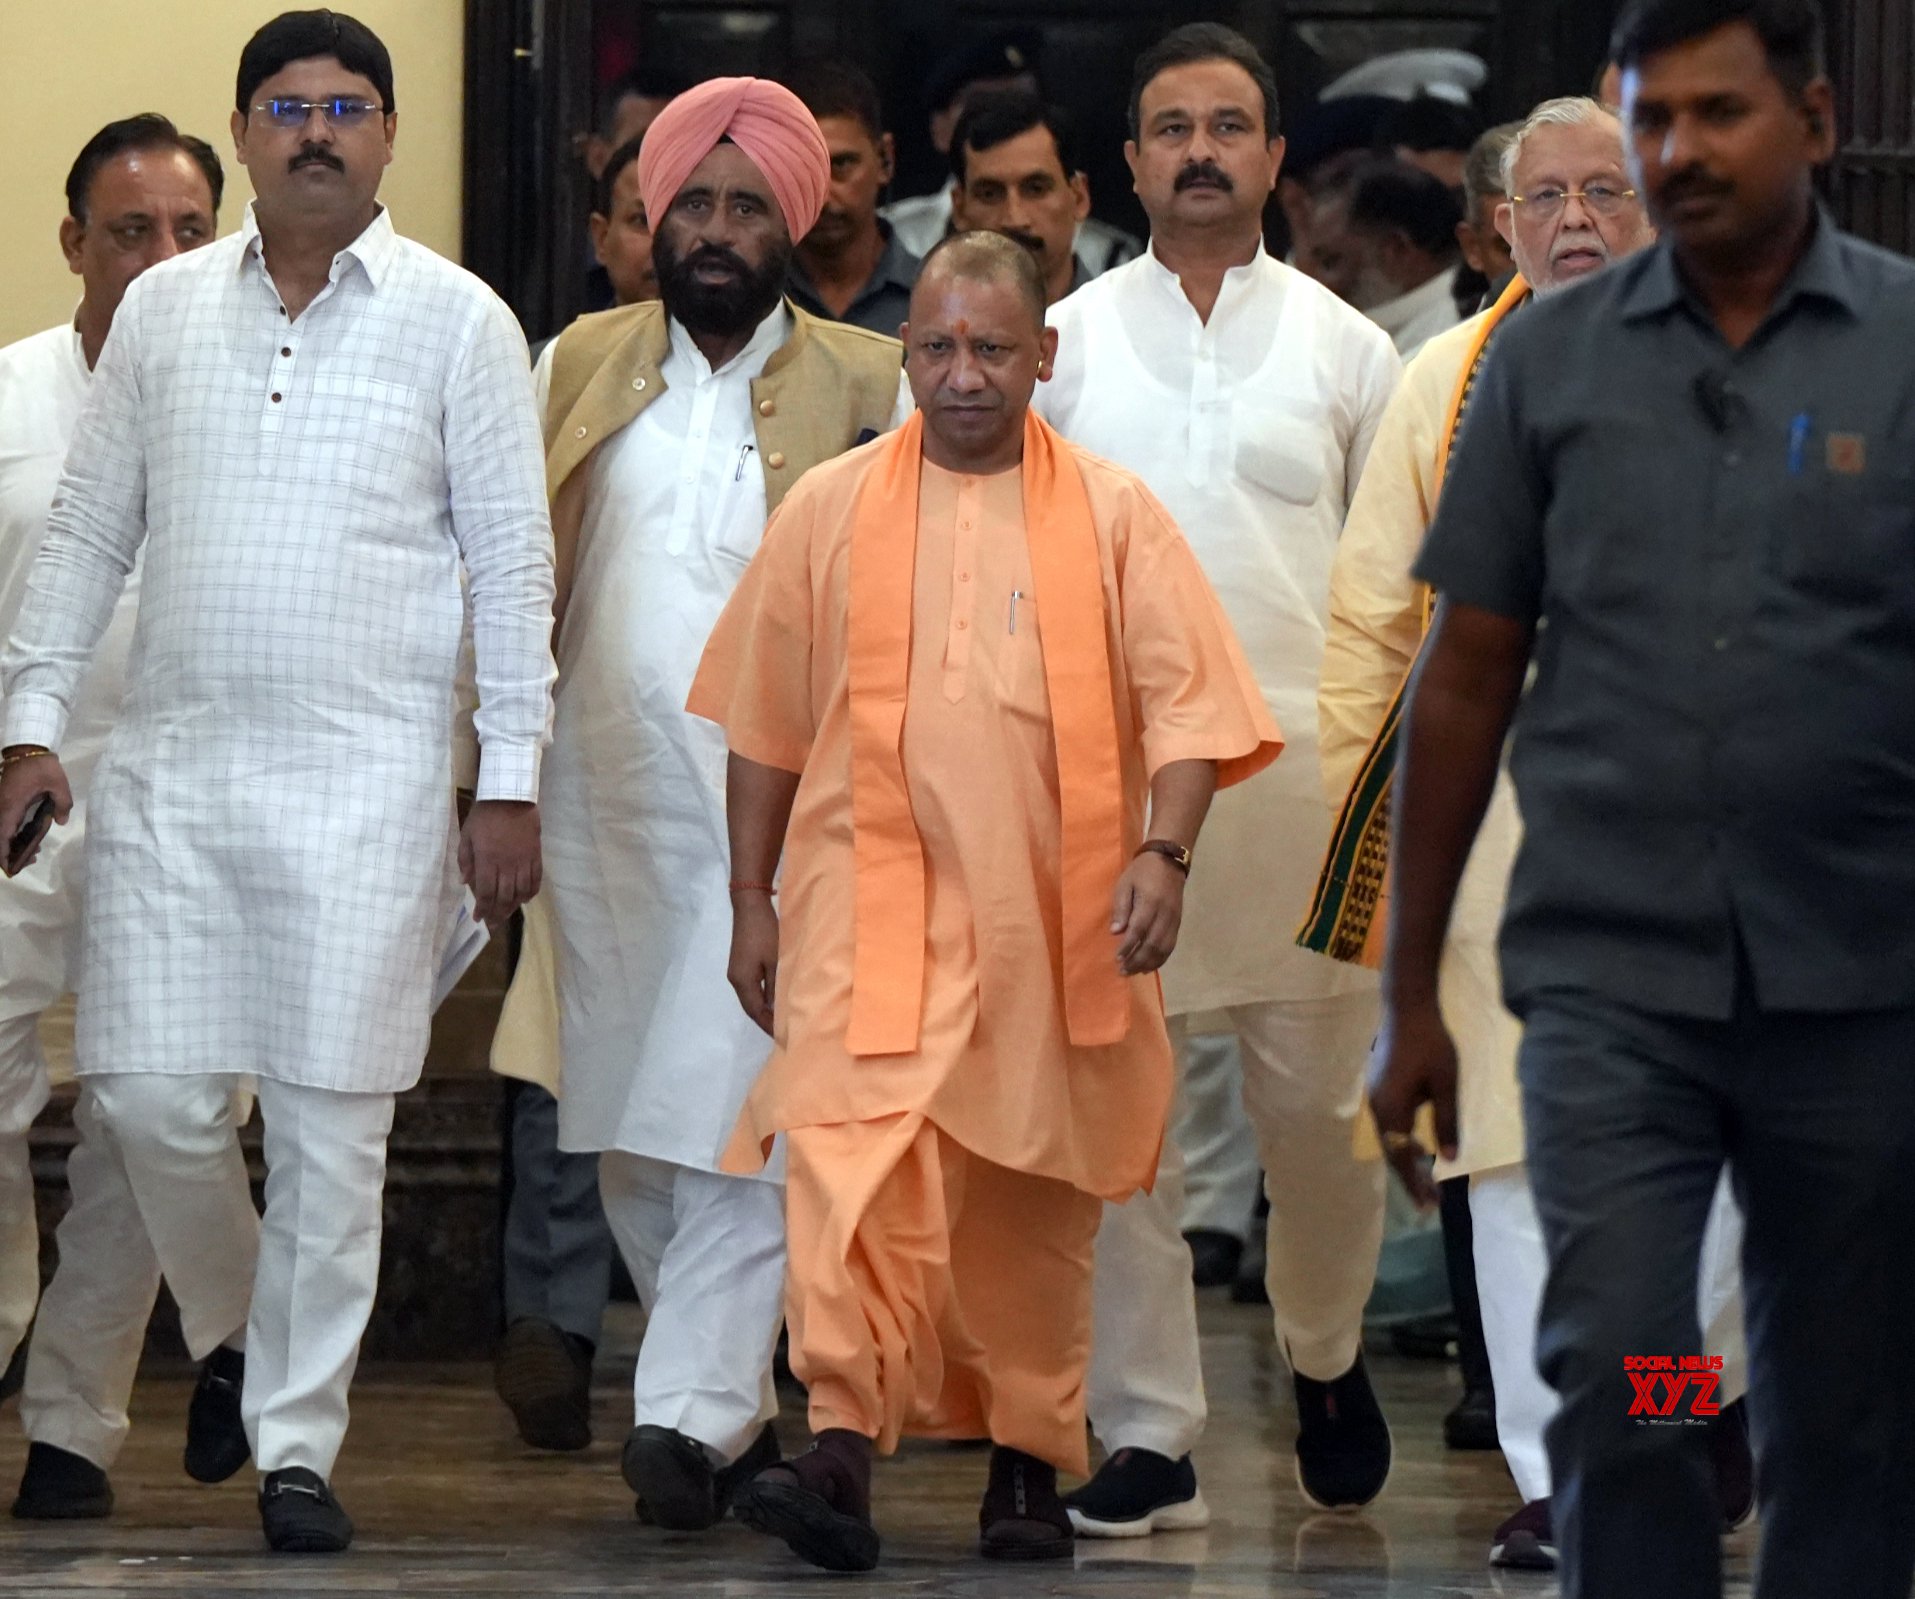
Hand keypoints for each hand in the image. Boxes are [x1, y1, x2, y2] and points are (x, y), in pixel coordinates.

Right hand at [0, 750, 72, 877]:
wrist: (28, 748)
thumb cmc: (42, 766)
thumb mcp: (59, 784)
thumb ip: (62, 804)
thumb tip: (60, 821)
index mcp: (11, 806)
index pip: (2, 835)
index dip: (3, 853)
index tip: (11, 866)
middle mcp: (1, 807)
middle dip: (10, 852)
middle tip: (30, 859)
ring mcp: (1, 803)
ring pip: (1, 829)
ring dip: (12, 842)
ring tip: (33, 850)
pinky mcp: (4, 800)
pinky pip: (5, 821)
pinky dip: (12, 832)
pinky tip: (29, 836)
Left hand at [459, 799, 539, 929]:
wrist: (510, 797)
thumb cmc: (484, 816)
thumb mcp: (466, 836)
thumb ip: (465, 860)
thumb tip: (465, 882)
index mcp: (488, 861)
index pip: (485, 892)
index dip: (482, 909)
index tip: (478, 919)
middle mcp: (507, 865)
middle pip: (504, 897)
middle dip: (497, 913)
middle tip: (492, 924)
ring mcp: (523, 861)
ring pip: (521, 892)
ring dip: (513, 906)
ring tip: (507, 914)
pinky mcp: (535, 856)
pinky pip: (535, 880)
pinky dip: (530, 892)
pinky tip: (525, 899)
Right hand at [727, 890, 779, 1034]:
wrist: (750, 906)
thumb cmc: (765, 933)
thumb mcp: (775, 960)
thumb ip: (776, 986)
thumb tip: (779, 1008)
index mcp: (742, 981)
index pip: (756, 1012)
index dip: (768, 1025)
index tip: (783, 1037)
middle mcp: (736, 980)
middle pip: (751, 1008)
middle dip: (765, 1021)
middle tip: (784, 1032)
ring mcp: (736, 972)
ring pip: (751, 998)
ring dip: (764, 1010)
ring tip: (781, 1020)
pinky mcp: (741, 964)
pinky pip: (751, 988)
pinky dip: (762, 998)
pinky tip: (774, 1000)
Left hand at [1109, 853, 1186, 975]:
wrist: (1169, 860)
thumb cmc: (1142, 871)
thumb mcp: (1125, 883)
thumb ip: (1121, 907)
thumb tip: (1116, 932)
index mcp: (1150, 902)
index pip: (1139, 929)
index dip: (1128, 946)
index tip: (1117, 959)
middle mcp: (1164, 914)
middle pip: (1153, 943)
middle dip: (1137, 960)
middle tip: (1123, 971)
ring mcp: (1174, 920)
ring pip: (1164, 948)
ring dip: (1149, 963)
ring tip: (1135, 972)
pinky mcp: (1178, 923)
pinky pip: (1171, 945)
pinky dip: (1161, 959)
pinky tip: (1150, 966)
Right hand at [1366, 998, 1459, 1209]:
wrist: (1406, 1008)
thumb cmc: (1430, 1044)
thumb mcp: (1446, 1083)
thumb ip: (1446, 1122)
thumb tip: (1447, 1159)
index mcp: (1392, 1110)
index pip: (1403, 1157)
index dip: (1416, 1183)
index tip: (1431, 1206)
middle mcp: (1378, 1108)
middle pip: (1392, 1152)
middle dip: (1411, 1178)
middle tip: (1430, 1202)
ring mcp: (1375, 1097)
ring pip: (1390, 1139)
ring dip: (1406, 1161)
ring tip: (1425, 1181)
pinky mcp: (1379, 1088)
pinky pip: (1389, 1125)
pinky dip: (1402, 1143)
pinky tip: (1416, 1146)